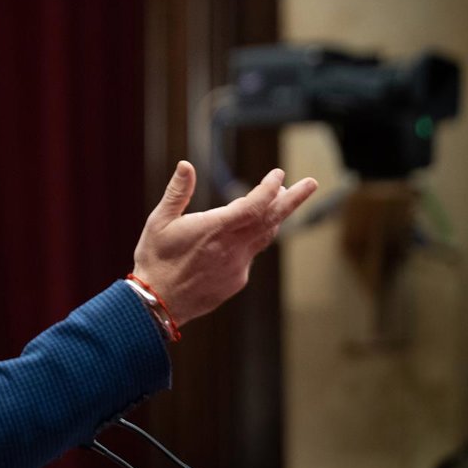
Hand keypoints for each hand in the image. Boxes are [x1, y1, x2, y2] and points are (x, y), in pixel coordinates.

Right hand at [132, 161, 317, 325]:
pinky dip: (254, 238)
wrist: (158, 302)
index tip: (278, 174)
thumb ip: (177, 192)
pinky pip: (251, 254)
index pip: (254, 204)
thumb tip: (186, 165)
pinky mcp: (236, 281)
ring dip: (276, 217)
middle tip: (311, 184)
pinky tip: (245, 235)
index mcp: (215, 229)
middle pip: (271, 220)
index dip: (269, 188)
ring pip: (264, 236)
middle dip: (293, 200)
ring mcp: (238, 266)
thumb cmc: (155, 259)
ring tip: (283, 200)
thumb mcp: (159, 221)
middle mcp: (232, 248)